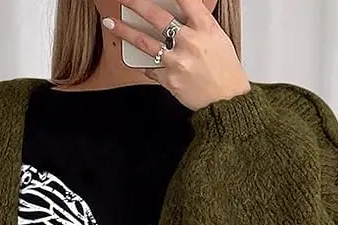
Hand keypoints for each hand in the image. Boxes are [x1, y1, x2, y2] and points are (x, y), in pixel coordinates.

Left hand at [102, 0, 250, 110]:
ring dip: (125, 31)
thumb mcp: (218, 40)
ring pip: (145, 42)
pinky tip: (143, 63)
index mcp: (205, 28)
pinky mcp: (169, 79)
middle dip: (136, 4)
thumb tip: (183, 15)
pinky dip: (147, 66)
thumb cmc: (225, 72)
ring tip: (111, 23)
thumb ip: (199, 25)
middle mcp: (190, 41)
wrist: (226, 102)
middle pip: (157, 16)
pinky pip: (151, 69)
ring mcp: (177, 61)